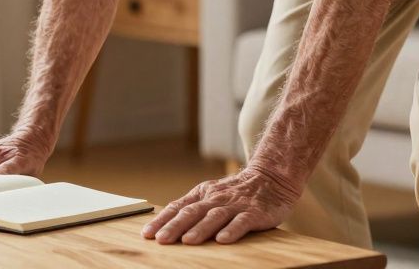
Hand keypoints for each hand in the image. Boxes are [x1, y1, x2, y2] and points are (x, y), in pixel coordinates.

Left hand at [142, 167, 300, 244]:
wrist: (271, 177)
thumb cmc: (236, 192)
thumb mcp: (211, 195)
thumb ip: (193, 208)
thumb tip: (166, 225)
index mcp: (202, 195)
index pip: (178, 207)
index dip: (162, 220)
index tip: (147, 233)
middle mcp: (215, 198)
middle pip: (191, 212)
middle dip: (174, 227)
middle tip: (160, 240)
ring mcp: (234, 205)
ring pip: (214, 216)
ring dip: (200, 229)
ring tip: (187, 241)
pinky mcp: (254, 212)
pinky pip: (242, 221)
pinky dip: (232, 230)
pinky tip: (223, 240)